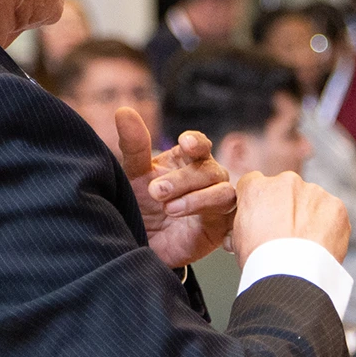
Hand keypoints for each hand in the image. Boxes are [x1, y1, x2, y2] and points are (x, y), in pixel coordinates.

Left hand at [116, 109, 237, 269]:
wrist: (143, 245)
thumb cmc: (142, 205)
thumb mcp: (133, 175)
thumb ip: (134, 146)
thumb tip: (123, 111)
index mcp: (186, 160)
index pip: (199, 144)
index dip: (195, 142)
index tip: (184, 144)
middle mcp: (205, 177)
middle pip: (209, 169)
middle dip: (183, 179)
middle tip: (155, 192)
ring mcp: (215, 201)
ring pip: (223, 192)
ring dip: (198, 199)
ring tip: (169, 210)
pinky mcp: (221, 226)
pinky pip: (232, 219)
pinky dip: (220, 221)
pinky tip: (196, 228)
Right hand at [232, 170, 350, 265]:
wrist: (292, 276)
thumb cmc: (262, 262)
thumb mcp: (238, 240)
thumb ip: (243, 222)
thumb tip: (247, 227)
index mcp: (257, 189)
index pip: (254, 183)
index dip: (259, 202)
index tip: (263, 217)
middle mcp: (286, 182)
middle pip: (286, 190)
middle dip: (286, 207)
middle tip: (286, 234)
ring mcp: (314, 192)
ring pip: (311, 200)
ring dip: (308, 216)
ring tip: (305, 244)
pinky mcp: (336, 206)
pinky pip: (331, 213)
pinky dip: (328, 227)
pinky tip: (320, 245)